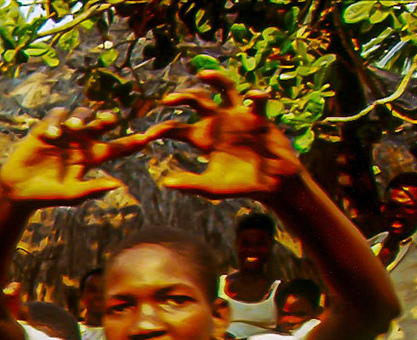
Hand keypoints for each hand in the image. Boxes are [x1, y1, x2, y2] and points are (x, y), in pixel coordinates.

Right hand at [0, 107, 168, 207]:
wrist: (19, 192)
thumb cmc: (48, 196)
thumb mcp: (71, 195)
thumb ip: (92, 189)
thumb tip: (117, 184)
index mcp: (92, 158)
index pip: (117, 148)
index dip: (132, 143)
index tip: (147, 139)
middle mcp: (81, 142)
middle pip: (101, 124)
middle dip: (107, 119)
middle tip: (110, 120)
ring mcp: (65, 134)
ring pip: (81, 114)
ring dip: (81, 119)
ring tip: (75, 129)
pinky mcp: (46, 128)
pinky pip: (56, 116)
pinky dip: (56, 123)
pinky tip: (52, 135)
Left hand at [157, 70, 303, 198]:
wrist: (268, 184)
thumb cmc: (239, 185)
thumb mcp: (212, 188)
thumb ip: (191, 184)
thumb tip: (166, 183)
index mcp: (202, 138)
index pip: (176, 128)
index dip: (162, 129)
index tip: (147, 136)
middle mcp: (217, 122)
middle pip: (196, 100)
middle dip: (181, 97)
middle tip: (167, 100)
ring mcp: (238, 116)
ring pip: (225, 88)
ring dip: (215, 79)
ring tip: (203, 74)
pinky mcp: (258, 117)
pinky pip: (256, 102)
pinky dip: (256, 96)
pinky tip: (253, 95)